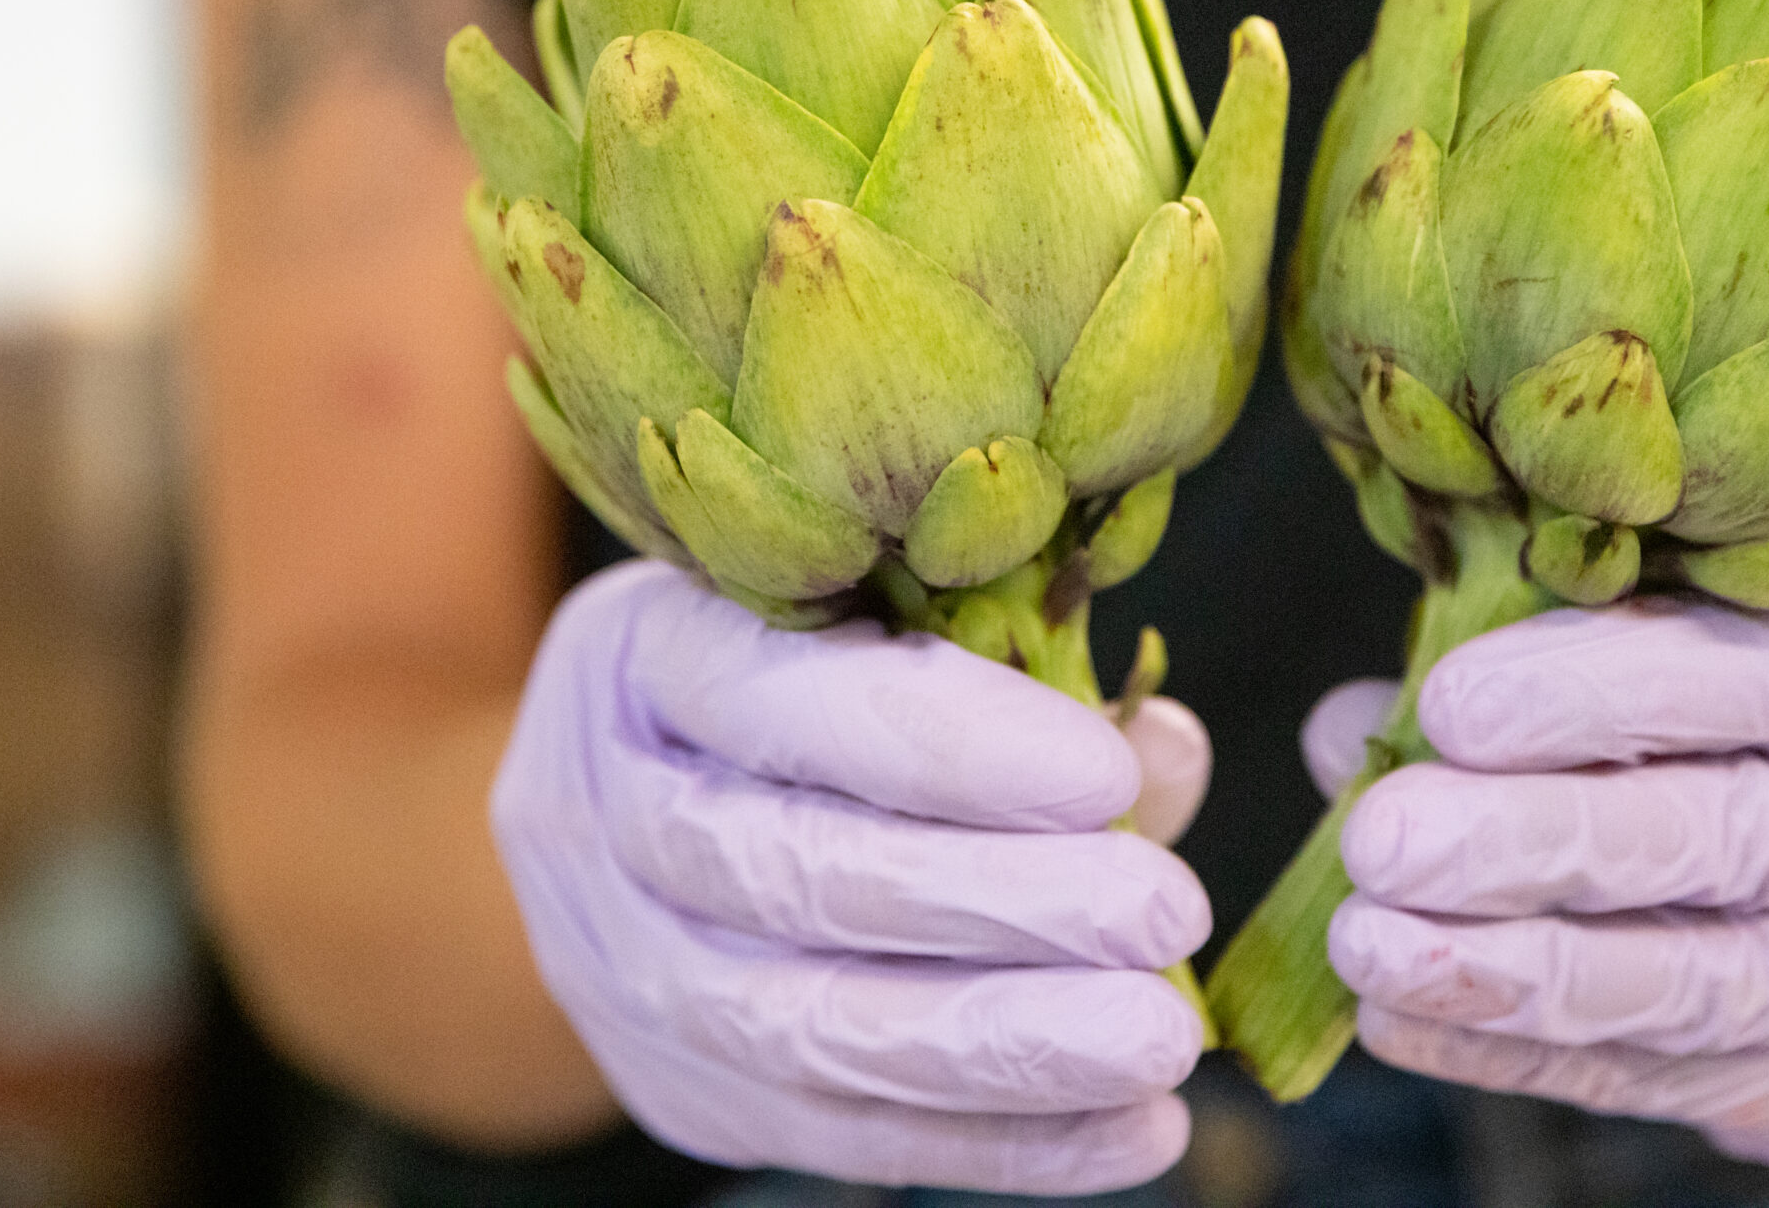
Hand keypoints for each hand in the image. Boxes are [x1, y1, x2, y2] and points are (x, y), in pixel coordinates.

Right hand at [491, 561, 1211, 1192]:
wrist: (633, 797)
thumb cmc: (803, 674)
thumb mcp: (887, 625)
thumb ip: (1026, 681)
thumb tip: (1162, 752)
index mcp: (648, 652)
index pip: (783, 701)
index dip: (948, 745)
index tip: (1103, 774)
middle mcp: (606, 812)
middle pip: (797, 875)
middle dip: (1000, 902)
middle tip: (1161, 911)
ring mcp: (622, 968)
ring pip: (809, 1027)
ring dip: (1007, 1047)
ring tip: (1160, 1040)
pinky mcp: (680, 1088)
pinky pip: (843, 1133)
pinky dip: (1002, 1143)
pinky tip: (1130, 1132)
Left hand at [1303, 578, 1768, 1163]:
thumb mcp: (1727, 628)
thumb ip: (1558, 656)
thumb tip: (1354, 730)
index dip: (1613, 693)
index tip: (1454, 704)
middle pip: (1753, 842)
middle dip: (1550, 846)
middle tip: (1388, 842)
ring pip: (1722, 986)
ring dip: (1526, 975)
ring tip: (1375, 947)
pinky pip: (1669, 1078)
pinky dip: (1520, 1053)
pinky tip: (1406, 1022)